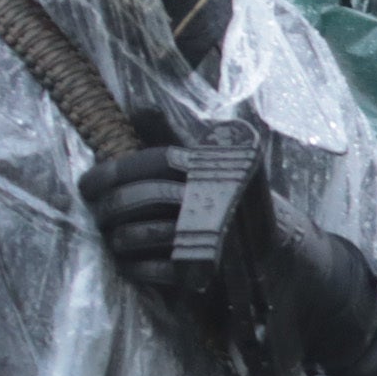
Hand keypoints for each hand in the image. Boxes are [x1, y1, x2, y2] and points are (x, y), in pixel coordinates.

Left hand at [77, 143, 376, 365]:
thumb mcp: (216, 164)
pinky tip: (129, 264)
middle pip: (148, 196)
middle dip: (112, 206)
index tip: (88, 184)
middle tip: (96, 213)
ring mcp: (214, 234)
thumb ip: (176, 137)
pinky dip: (137, 268)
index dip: (116, 171)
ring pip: (148, 233)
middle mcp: (217, 195)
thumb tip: (139, 105)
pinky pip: (160, 269)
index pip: (157, 159)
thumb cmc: (242, 203)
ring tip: (112, 238)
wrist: (288, 254)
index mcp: (217, 165)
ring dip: (120, 238)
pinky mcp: (211, 270)